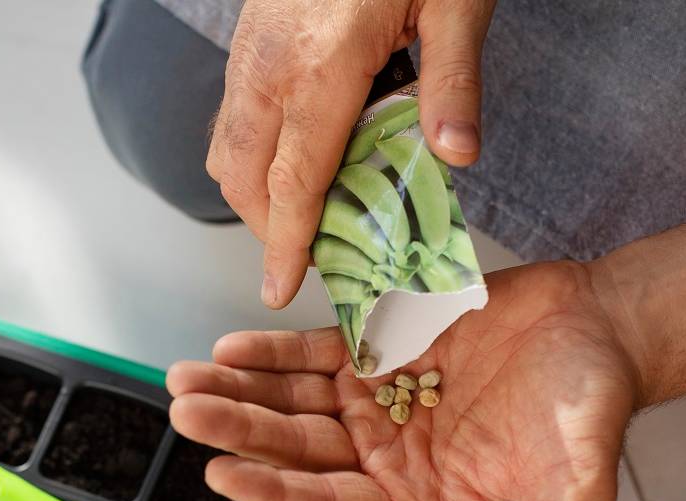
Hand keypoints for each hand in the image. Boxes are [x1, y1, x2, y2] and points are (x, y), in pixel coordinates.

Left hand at [166, 262, 638, 500]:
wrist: (602, 330)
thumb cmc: (591, 411)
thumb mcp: (573, 493)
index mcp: (417, 495)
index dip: (275, 492)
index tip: (222, 475)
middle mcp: (387, 452)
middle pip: (297, 449)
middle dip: (240, 430)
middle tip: (188, 412)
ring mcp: (379, 398)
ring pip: (294, 400)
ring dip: (241, 390)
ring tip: (187, 377)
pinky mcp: (382, 347)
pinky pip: (315, 353)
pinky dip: (274, 351)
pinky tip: (232, 348)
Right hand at [208, 0, 496, 308]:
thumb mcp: (455, 0)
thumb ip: (451, 82)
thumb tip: (456, 156)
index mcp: (320, 68)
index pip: (292, 184)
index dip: (283, 245)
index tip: (277, 288)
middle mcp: (269, 66)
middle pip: (245, 179)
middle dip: (270, 228)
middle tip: (318, 251)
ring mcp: (249, 51)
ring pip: (229, 150)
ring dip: (257, 193)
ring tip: (308, 211)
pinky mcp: (248, 38)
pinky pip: (233, 117)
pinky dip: (254, 155)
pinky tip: (298, 155)